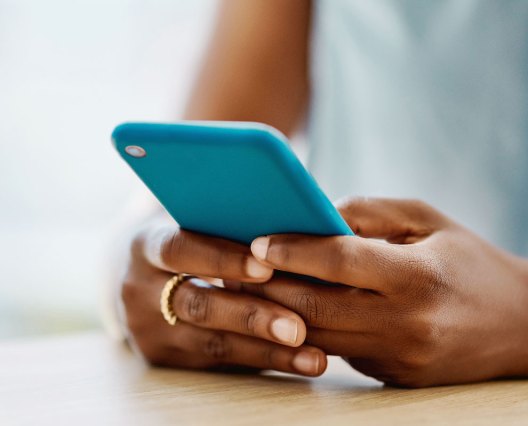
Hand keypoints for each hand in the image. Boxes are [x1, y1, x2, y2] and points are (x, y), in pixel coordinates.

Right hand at [119, 219, 326, 376]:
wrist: (148, 277)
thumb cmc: (195, 240)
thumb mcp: (198, 225)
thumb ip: (233, 226)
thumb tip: (303, 228)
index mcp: (147, 245)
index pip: (181, 249)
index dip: (223, 259)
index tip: (267, 267)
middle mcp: (140, 290)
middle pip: (198, 305)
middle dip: (251, 316)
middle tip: (297, 327)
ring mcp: (150, 330)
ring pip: (213, 343)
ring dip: (269, 351)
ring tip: (313, 357)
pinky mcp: (166, 360)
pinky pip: (222, 363)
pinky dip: (266, 361)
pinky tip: (301, 361)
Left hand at [242, 198, 527, 386]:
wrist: (526, 326)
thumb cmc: (472, 261)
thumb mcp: (429, 220)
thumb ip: (370, 214)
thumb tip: (315, 216)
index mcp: (418, 277)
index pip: (340, 263)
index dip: (293, 250)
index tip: (257, 240)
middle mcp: (408, 325)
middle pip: (316, 308)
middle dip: (269, 287)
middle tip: (235, 267)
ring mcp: (400, 358)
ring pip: (320, 337)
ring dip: (279, 314)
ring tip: (251, 288)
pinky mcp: (395, 377)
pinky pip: (341, 351)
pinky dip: (312, 330)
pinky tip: (293, 309)